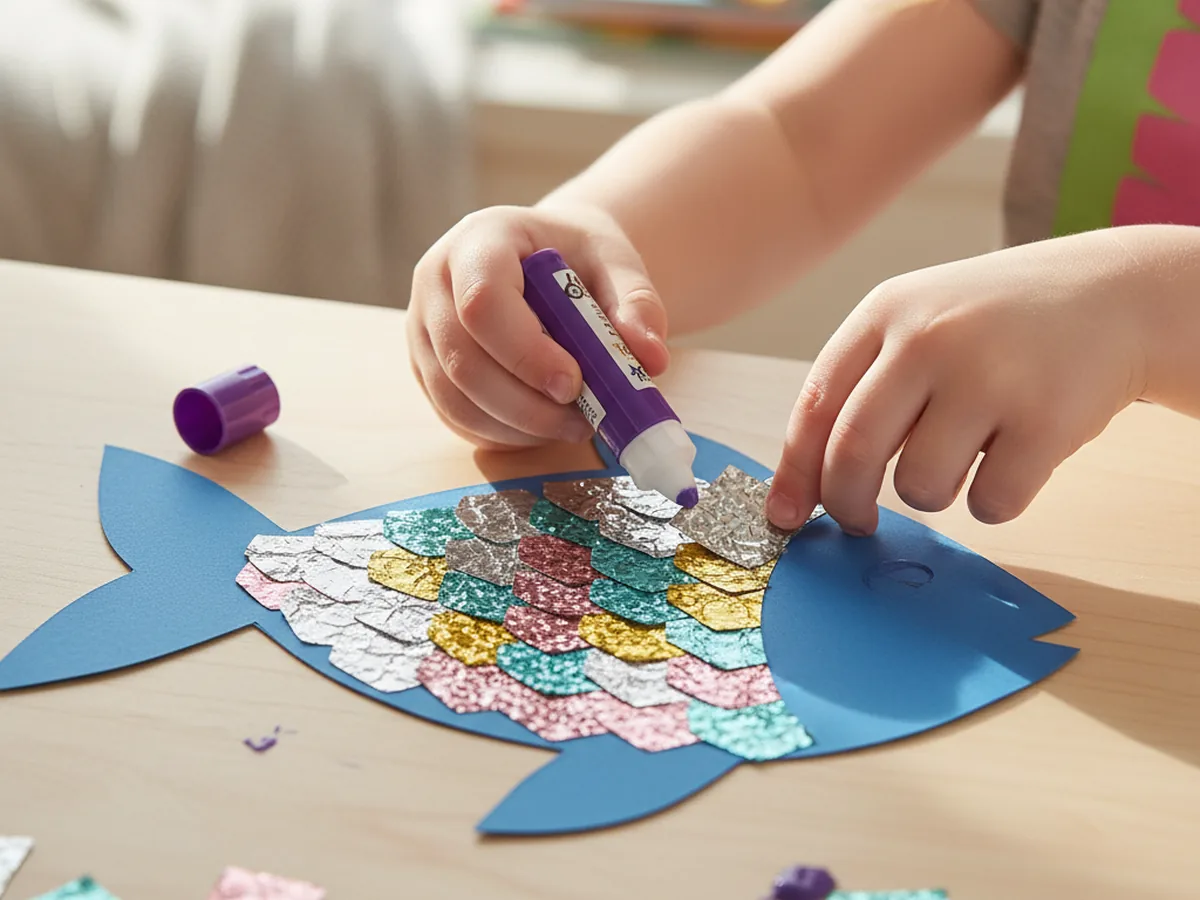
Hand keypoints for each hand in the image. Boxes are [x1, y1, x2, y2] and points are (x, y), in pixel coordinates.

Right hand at [408, 204, 669, 449]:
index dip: (525, 352)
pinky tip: (544, 427)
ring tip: (573, 425)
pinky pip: (456, 416)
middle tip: (583, 419)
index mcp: (479, 241)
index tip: (573, 383)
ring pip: (454, 398)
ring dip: (517, 426)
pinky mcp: (427, 369)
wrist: (546, 261)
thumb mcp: (615, 262)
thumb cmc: (577, 258)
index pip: (483, 301)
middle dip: (525, 403)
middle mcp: (435, 283)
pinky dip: (503, 434)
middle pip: (462, 359)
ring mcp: (423, 329)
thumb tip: (650, 357)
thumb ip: (636, 303)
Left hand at [766, 231, 1150, 533]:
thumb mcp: (918, 321)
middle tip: (858, 522)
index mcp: (885, 312)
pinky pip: (989, 503)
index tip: (783, 516)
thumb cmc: (996, 325)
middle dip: (846, 504)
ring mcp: (990, 376)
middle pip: (854, 452)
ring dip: (930, 494)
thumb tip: (804, 488)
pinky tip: (1013, 459)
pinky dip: (993, 502)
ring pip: (919, 487)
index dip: (793, 473)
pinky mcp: (1046, 419)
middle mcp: (931, 337)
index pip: (814, 405)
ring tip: (963, 454)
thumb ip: (860, 389)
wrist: (1114, 295)